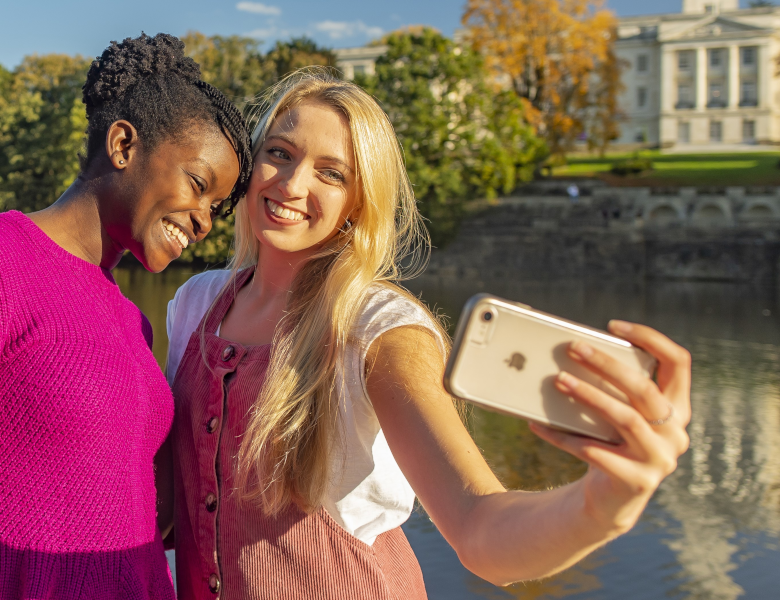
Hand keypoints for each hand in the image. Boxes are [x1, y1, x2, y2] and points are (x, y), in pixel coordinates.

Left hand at [529, 320, 690, 536]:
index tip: (613, 326)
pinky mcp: (637, 481)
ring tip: (558, 380)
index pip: (678, 362)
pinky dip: (563, 437)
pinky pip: (595, 452)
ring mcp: (659, 459)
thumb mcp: (618, 413)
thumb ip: (611, 388)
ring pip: (624, 417)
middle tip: (573, 348)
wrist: (611, 499)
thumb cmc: (610, 442)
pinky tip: (538, 424)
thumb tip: (571, 353)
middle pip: (644, 388)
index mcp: (676, 408)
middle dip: (606, 364)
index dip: (651, 338)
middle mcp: (675, 432)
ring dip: (589, 396)